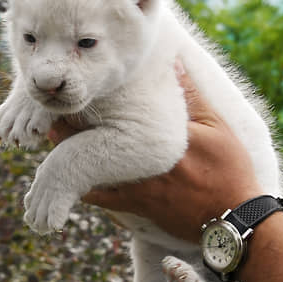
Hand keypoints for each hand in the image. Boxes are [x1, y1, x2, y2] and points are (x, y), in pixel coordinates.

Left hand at [48, 61, 263, 241]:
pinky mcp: (134, 206)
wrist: (233, 219)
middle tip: (50, 122)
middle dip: (69, 134)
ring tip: (52, 145)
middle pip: (92, 147)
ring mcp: (133, 187)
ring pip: (90, 172)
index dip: (84, 113)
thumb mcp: (216, 127)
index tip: (67, 102)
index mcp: (156, 140)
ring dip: (70, 161)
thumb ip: (191, 96)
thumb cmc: (229, 170)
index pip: (111, 123)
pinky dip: (82, 188)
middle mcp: (138, 164)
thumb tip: (173, 63)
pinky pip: (100, 198)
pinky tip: (66, 181)